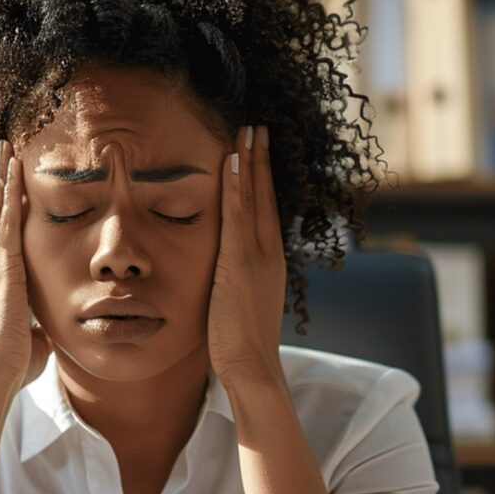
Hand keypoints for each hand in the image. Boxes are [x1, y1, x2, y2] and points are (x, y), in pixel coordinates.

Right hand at [0, 140, 53, 398]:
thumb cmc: (10, 364)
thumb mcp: (29, 335)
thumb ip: (37, 323)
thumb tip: (48, 328)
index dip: (4, 207)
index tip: (11, 183)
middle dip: (0, 180)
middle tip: (4, 150)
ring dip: (5, 178)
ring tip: (8, 148)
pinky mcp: (2, 267)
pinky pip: (6, 221)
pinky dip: (10, 195)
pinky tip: (14, 172)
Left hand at [207, 125, 288, 392]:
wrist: (252, 366)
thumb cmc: (241, 340)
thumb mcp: (240, 299)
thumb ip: (236, 278)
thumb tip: (224, 269)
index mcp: (269, 259)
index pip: (266, 209)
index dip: (262, 178)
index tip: (257, 152)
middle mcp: (269, 251)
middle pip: (266, 195)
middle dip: (261, 159)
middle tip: (258, 127)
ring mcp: (257, 254)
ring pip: (255, 197)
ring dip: (251, 161)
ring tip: (248, 130)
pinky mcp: (240, 261)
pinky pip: (238, 214)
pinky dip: (237, 186)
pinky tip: (233, 161)